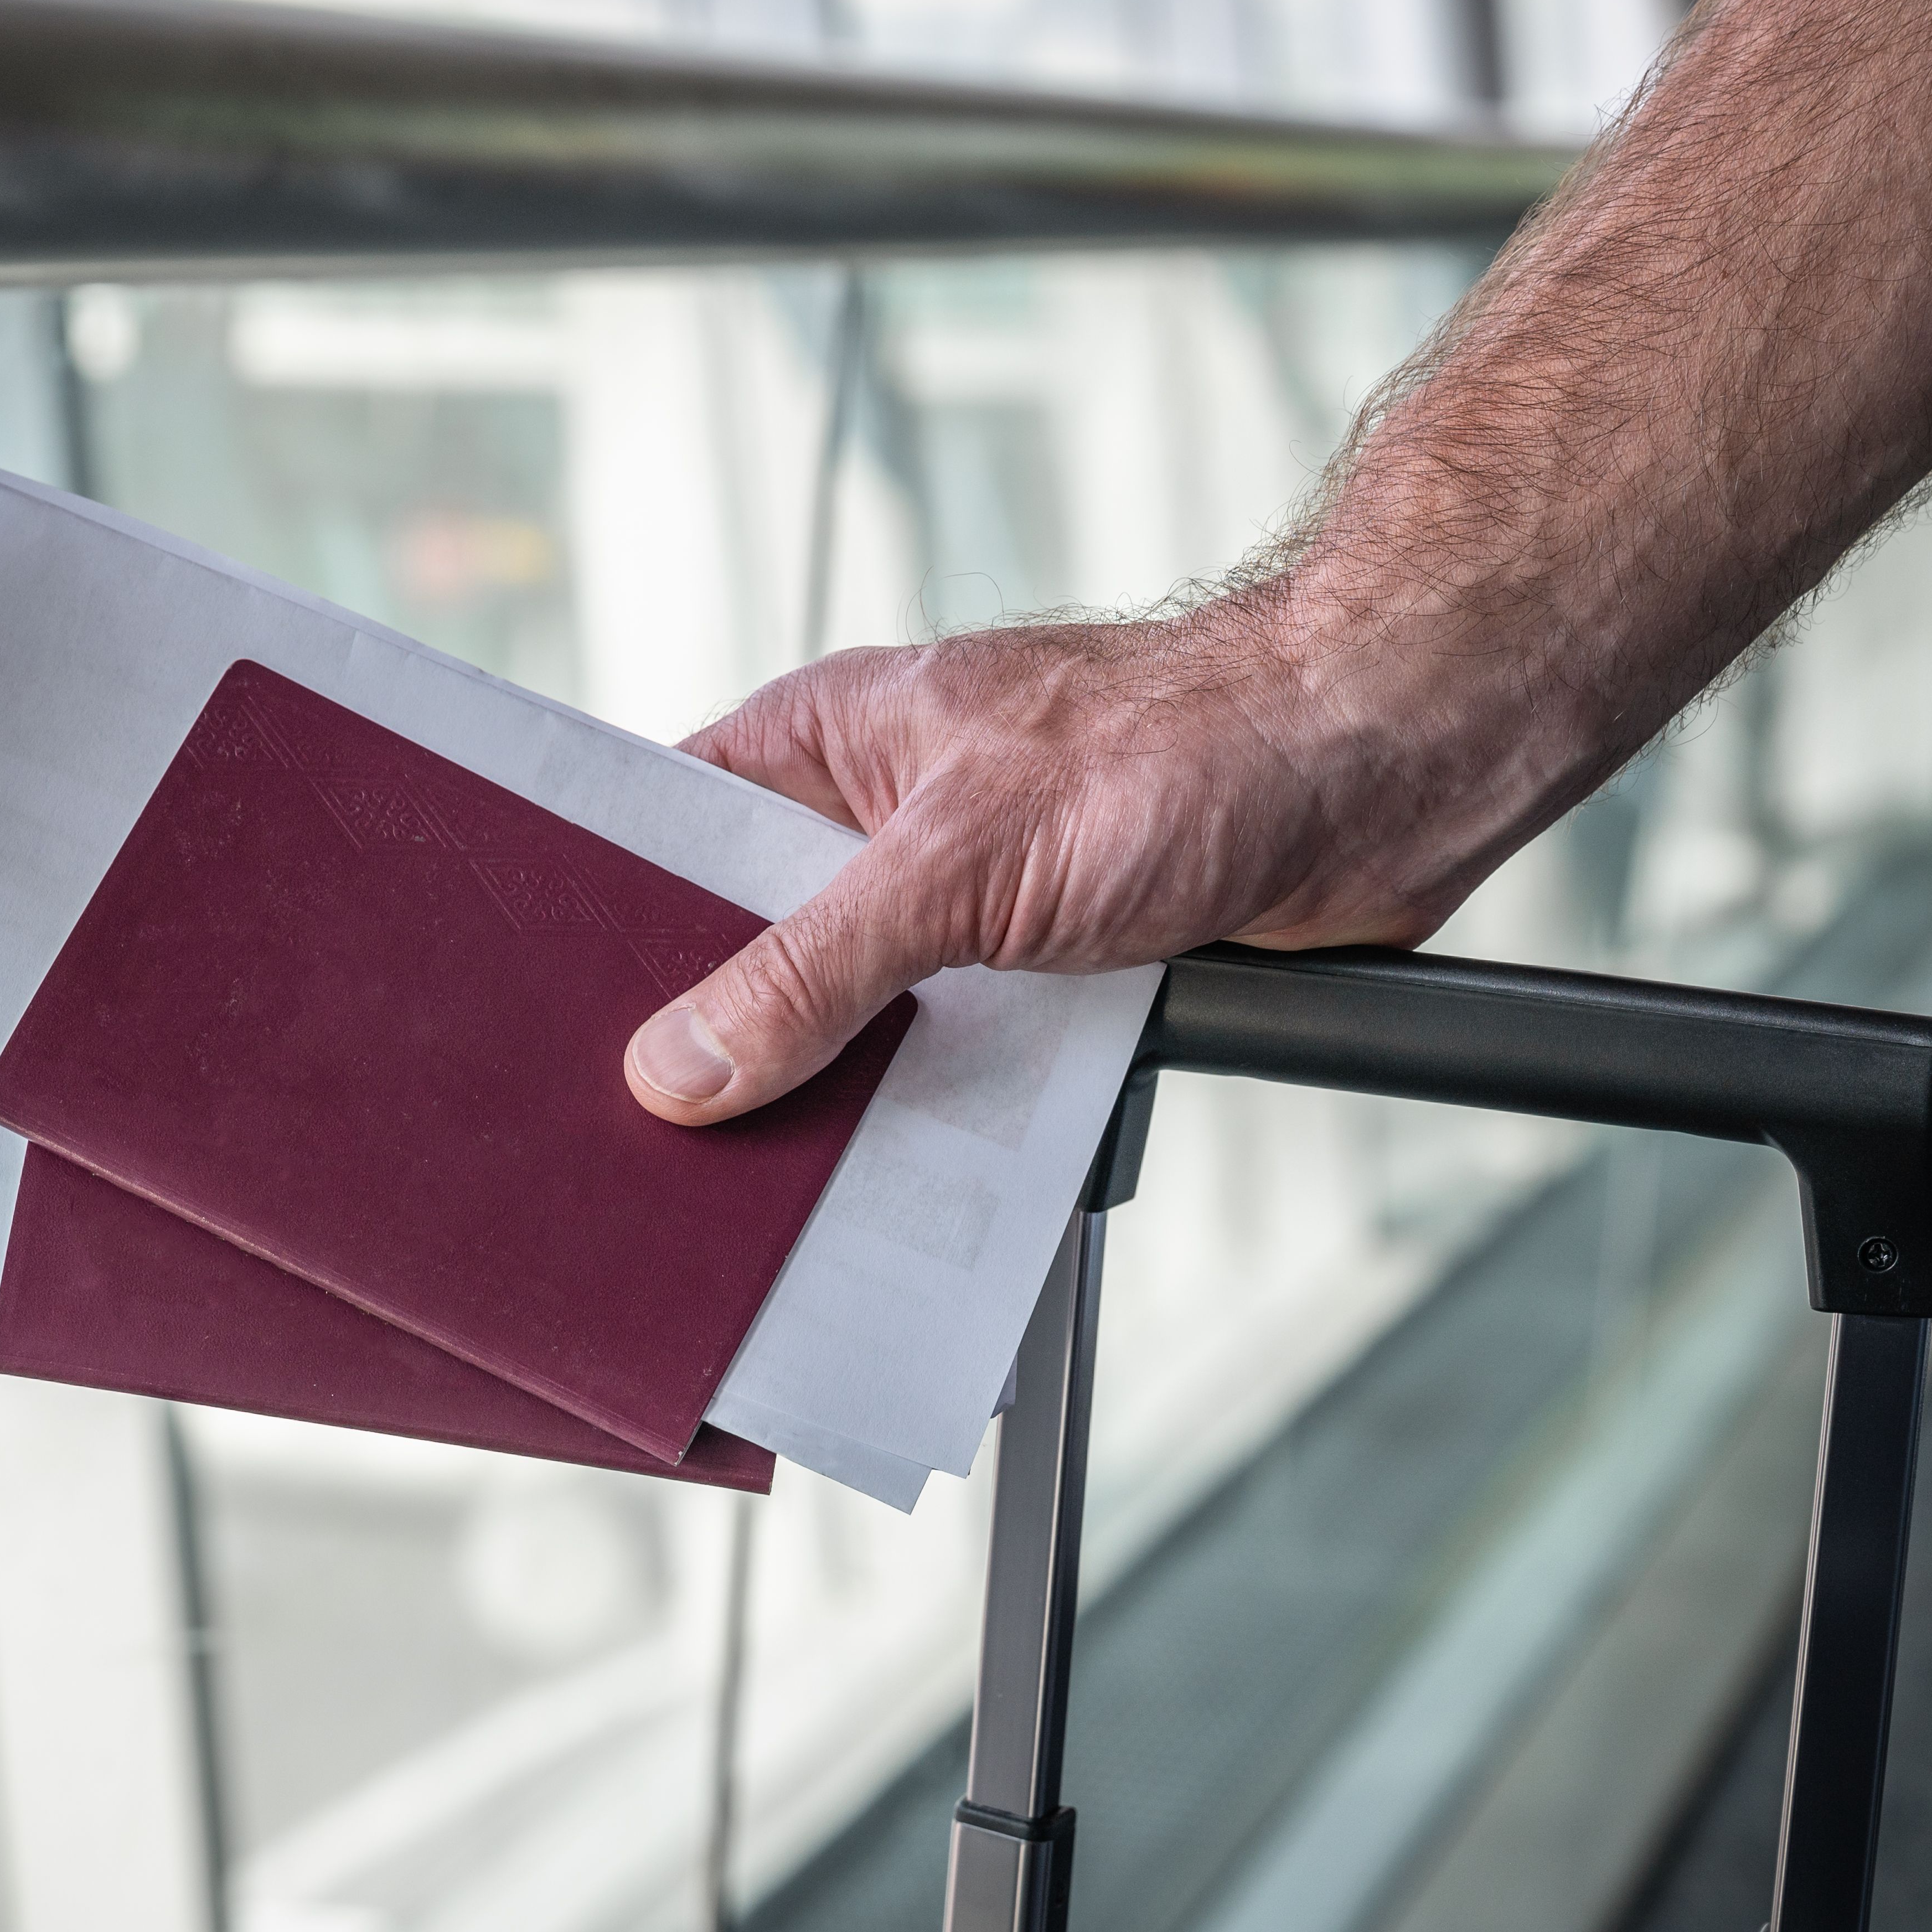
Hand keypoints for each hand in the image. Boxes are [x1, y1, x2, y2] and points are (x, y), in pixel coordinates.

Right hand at [620, 584, 1585, 1125]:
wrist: (1381, 769)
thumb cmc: (1188, 743)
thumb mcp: (960, 864)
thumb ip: (813, 969)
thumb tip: (684, 1063)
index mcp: (825, 746)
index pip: (662, 835)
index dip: (605, 928)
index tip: (550, 1027)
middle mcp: (878, 820)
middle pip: (748, 952)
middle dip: (715, 1045)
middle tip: (651, 1144)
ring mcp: (958, 901)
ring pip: (850, 1024)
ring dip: (829, 1099)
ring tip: (762, 1188)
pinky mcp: (1036, 975)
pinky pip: (946, 1068)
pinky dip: (928, 1123)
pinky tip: (890, 1186)